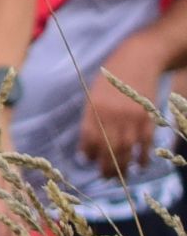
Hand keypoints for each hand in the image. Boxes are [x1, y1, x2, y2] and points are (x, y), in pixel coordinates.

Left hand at [74, 46, 166, 175]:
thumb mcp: (94, 92)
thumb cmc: (111, 76)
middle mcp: (113, 115)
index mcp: (94, 107)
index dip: (87, 152)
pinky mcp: (148, 118)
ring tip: (118, 176)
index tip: (87, 161)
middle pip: (107, 148)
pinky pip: (145, 144)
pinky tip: (139, 166)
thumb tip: (89, 142)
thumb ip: (91, 115)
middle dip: (105, 166)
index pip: (88, 137)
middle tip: (104, 176)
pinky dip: (142, 158)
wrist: (139, 59)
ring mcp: (132, 117)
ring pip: (126, 149)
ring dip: (122, 166)